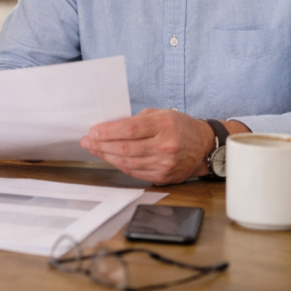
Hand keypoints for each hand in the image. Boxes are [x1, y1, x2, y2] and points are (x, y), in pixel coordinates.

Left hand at [80, 109, 215, 184]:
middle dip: (101, 145)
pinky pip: (134, 172)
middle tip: (86, 141)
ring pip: (127, 162)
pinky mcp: (163, 177)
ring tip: (94, 149)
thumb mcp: (160, 114)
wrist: (203, 147)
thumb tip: (108, 127)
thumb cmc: (179, 126)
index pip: (130, 130)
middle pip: (125, 148)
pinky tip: (110, 158)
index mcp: (164, 125)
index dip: (108, 132)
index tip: (92, 132)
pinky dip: (119, 165)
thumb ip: (136, 120)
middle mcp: (165, 146)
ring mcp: (164, 164)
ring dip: (106, 156)